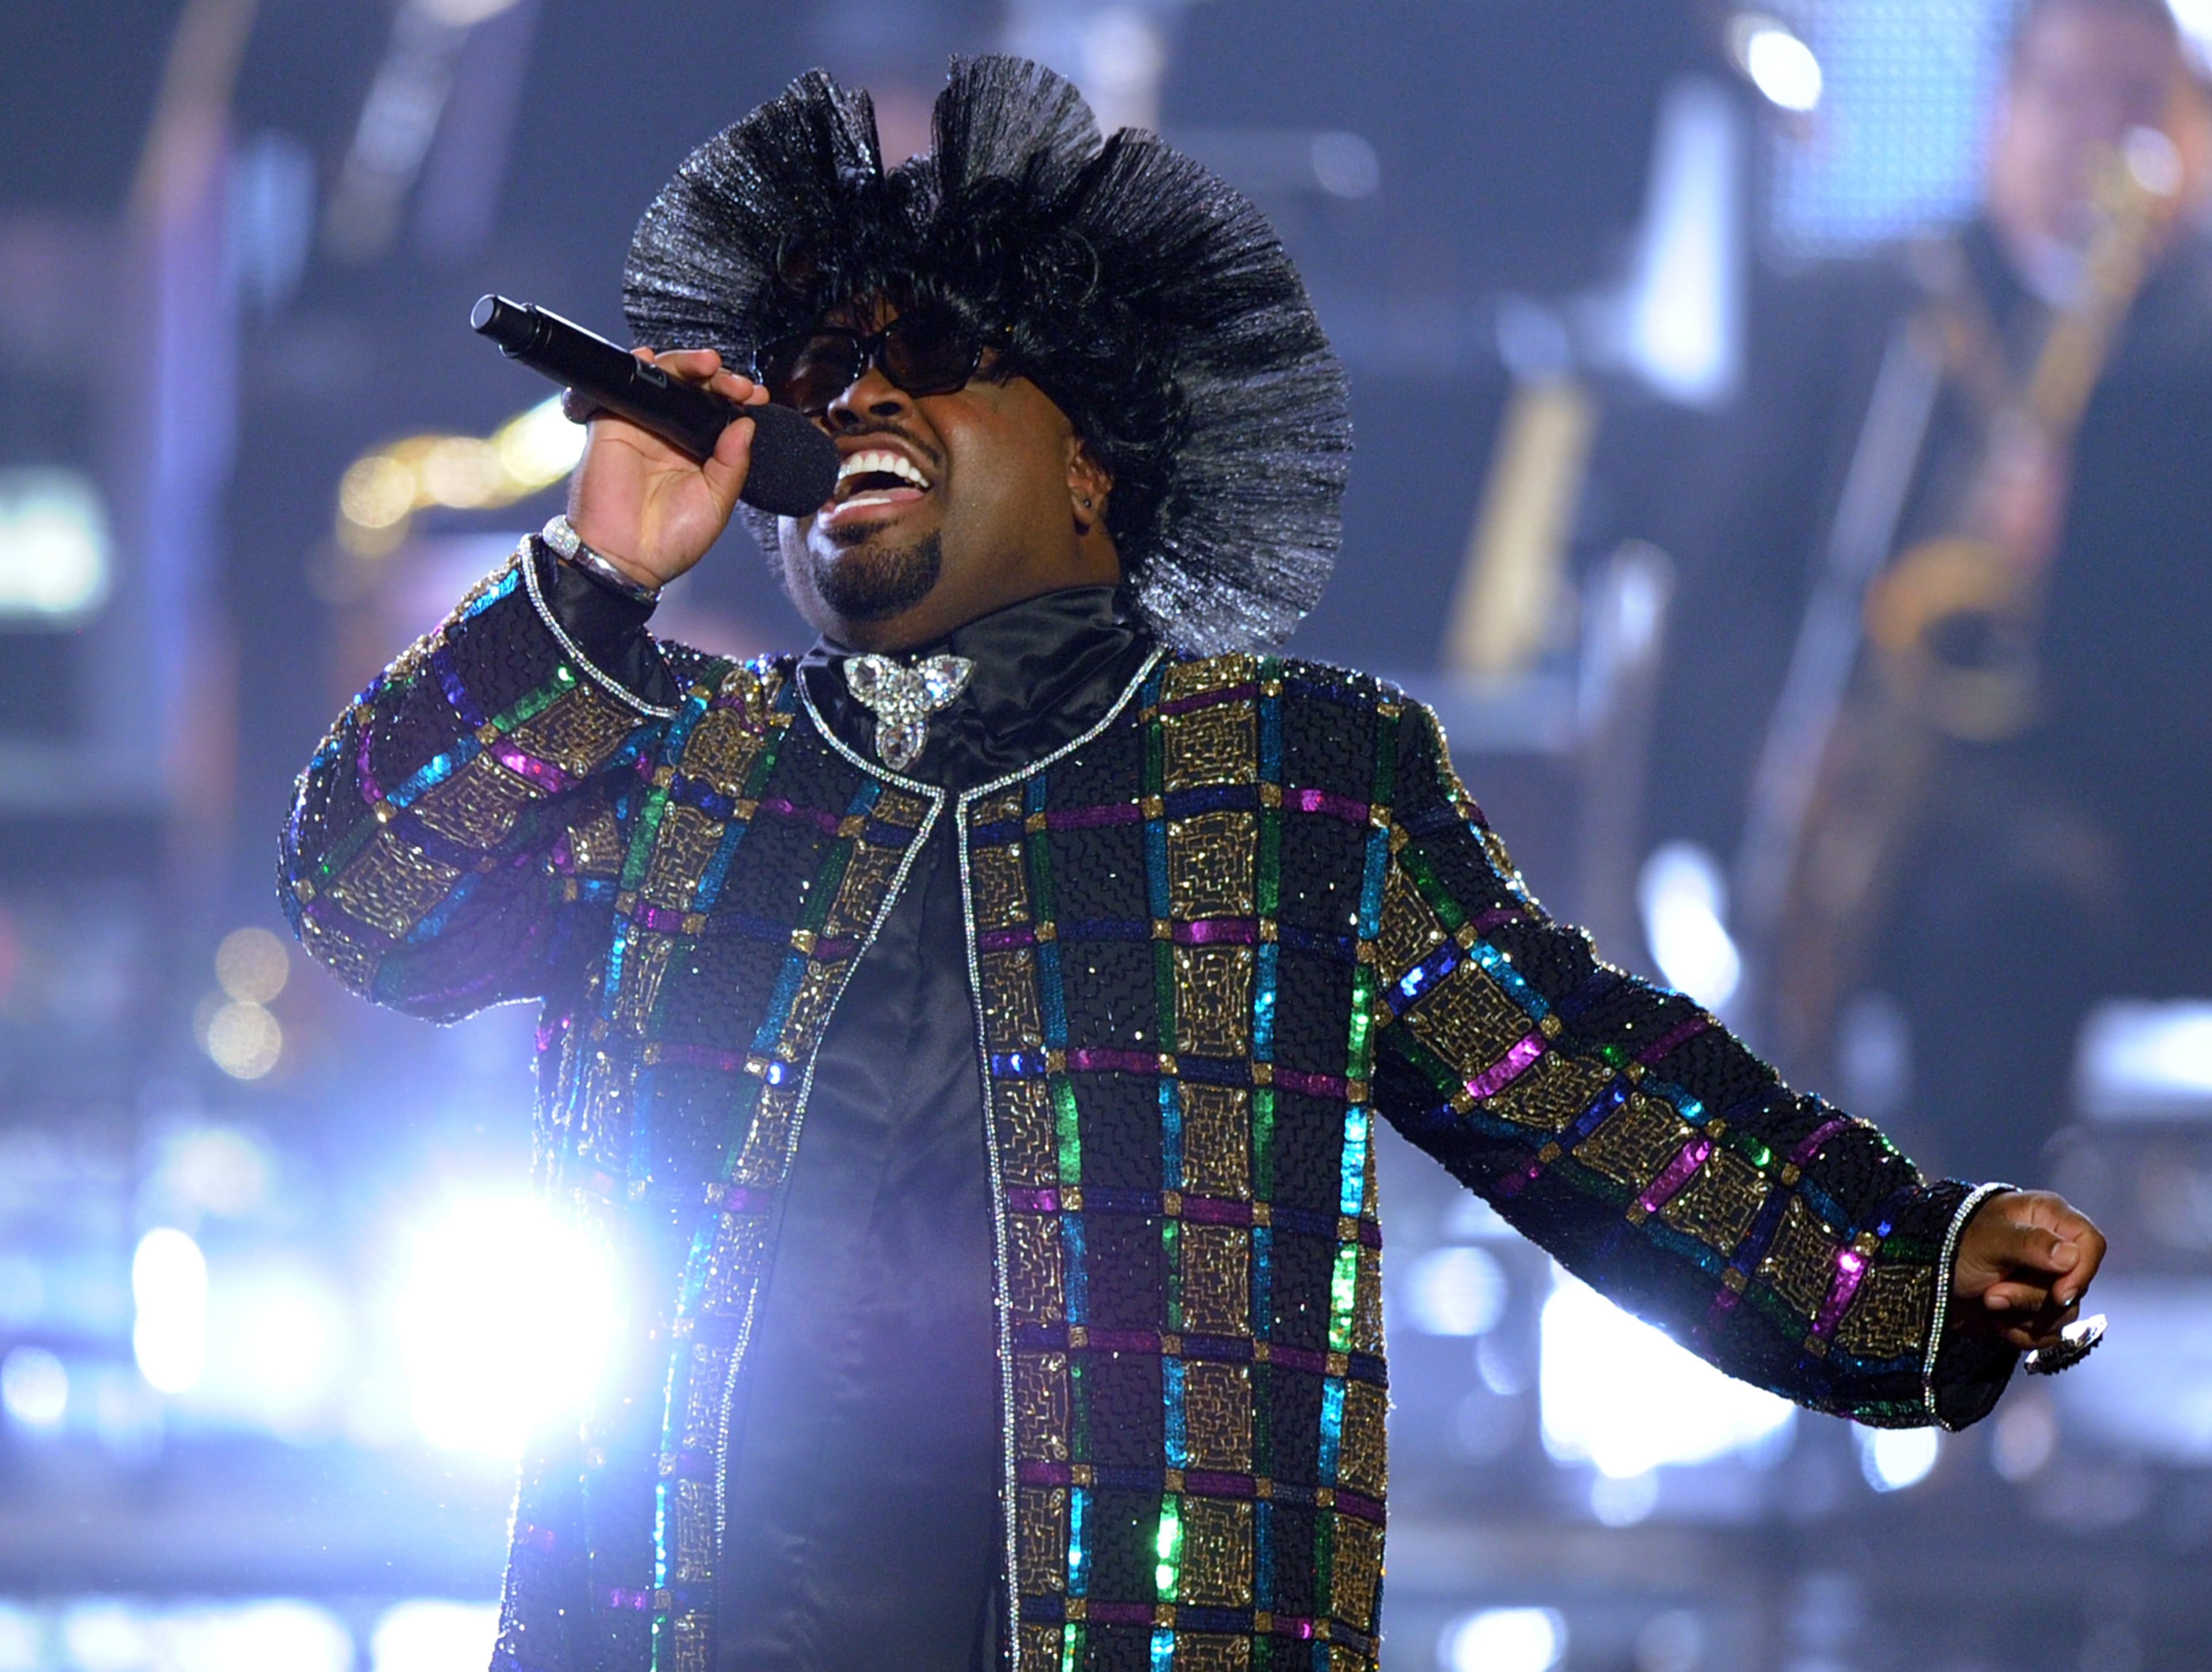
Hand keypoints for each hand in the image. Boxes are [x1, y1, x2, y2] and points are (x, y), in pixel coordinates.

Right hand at [565, 347, 768, 590]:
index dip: (738, 399)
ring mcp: (642, 427)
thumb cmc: (671, 541)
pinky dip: (638, 367)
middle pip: (695, 390)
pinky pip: (625, 387)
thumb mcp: (716, 502)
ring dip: (687, 365)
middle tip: (738, 386)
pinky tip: (653, 359)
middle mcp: (671, 436)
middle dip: (719, 379)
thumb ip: (733, 463)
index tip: (758, 398)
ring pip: (664, 380)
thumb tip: (747, 424)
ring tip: (709, 365)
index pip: (720, 413)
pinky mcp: (612, 425)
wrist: (626, 558)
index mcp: (698, 453)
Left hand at [1949, 1189, 2106, 1352]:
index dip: (2082, 1272)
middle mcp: (2054, 1251)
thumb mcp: (1989, 1239)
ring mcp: (2046, 1283)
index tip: (2059, 1293)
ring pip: (2064, 1315)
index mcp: (2049, 1219)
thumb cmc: (1954, 1244)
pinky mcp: (2034, 1312)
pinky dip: (2022, 1334)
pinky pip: (2049, 1336)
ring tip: (1989, 1302)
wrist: (1924, 1279)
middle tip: (1993, 1294)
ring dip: (2023, 1317)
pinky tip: (1997, 1322)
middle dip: (2033, 1299)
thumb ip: (2029, 1244)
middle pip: (2075, 1287)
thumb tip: (2071, 1257)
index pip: (2091, 1244)